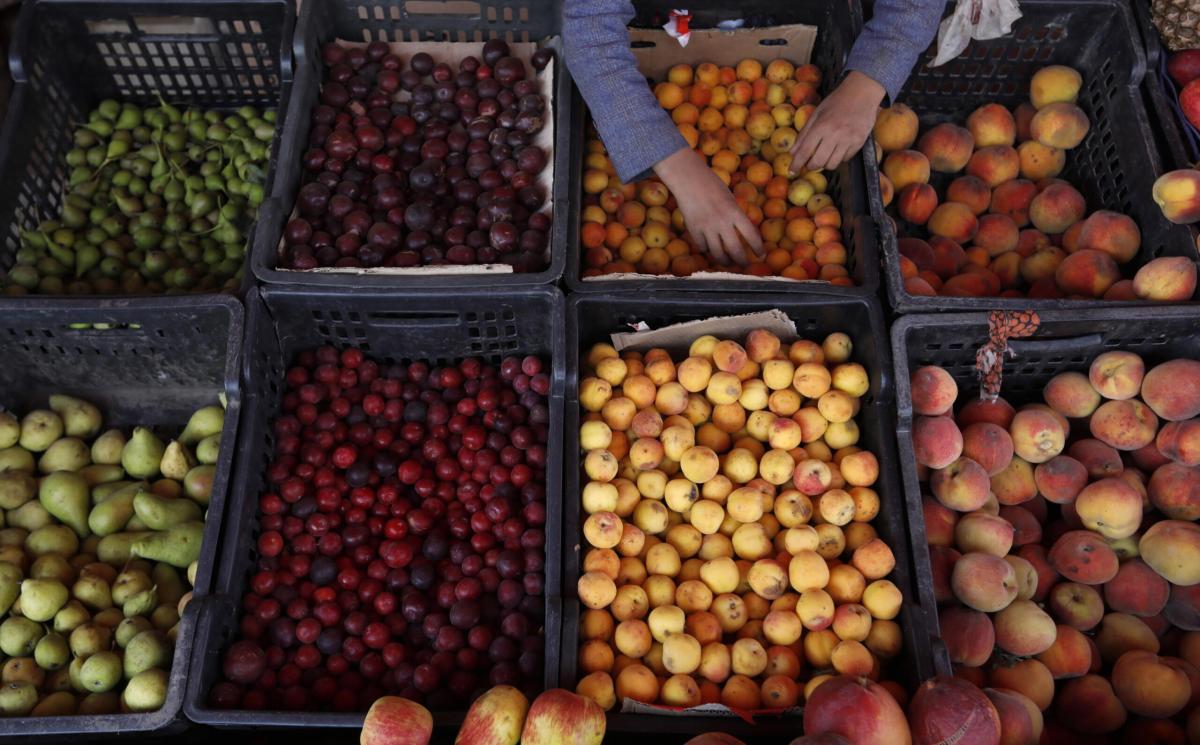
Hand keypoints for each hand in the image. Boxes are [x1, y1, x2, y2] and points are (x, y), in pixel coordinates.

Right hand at [654, 147, 763, 265]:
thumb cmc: (711, 184)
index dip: (758, 248)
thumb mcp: (729, 197)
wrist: (688, 179)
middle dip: (742, 262)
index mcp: (735, 212)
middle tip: (744, 265)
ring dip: (724, 261)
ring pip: (717, 254)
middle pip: (735, 250)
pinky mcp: (693, 230)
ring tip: (727, 263)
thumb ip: (735, 214)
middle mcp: (722, 223)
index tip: (761, 255)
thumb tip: (741, 230)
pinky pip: (702, 247)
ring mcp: (707, 228)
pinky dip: (707, 250)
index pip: (751, 235)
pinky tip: (709, 249)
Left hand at [790, 70, 886, 172]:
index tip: (792, 171)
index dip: (797, 163)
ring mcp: (848, 139)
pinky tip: (838, 149)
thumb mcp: (816, 113)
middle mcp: (835, 134)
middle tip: (810, 164)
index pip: (805, 150)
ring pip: (833, 164)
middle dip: (811, 166)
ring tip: (824, 156)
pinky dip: (839, 158)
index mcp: (821, 126)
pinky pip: (846, 159)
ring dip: (826, 163)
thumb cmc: (837, 101)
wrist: (862, 92)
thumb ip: (804, 133)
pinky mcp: (859, 142)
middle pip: (819, 162)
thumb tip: (793, 152)